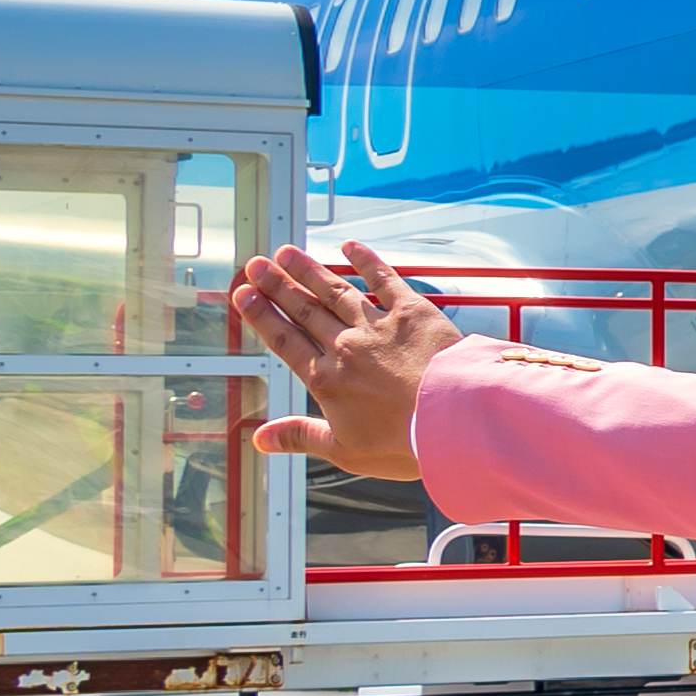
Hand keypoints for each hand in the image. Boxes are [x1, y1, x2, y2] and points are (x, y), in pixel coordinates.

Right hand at [229, 241, 472, 480]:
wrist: (452, 420)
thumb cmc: (403, 442)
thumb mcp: (344, 449)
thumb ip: (300, 436)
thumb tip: (260, 438)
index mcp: (326, 379)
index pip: (285, 341)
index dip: (261, 316)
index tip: (243, 294)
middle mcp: (346, 346)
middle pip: (304, 310)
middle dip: (277, 286)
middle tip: (255, 264)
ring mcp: (379, 326)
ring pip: (335, 291)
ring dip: (309, 271)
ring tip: (286, 253)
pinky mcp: (413, 312)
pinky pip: (386, 280)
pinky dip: (368, 261)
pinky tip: (350, 246)